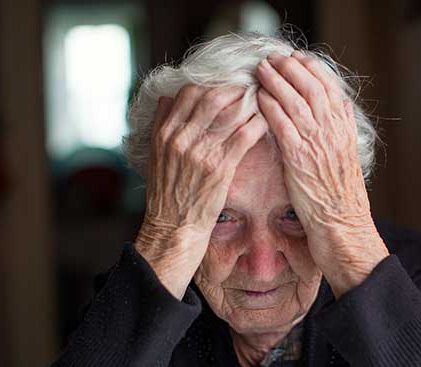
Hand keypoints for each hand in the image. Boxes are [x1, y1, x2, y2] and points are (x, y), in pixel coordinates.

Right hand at [135, 85, 267, 298]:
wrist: (174, 228)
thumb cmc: (167, 193)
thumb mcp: (155, 154)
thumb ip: (161, 123)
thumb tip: (168, 97)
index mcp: (165, 132)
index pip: (189, 93)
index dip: (212, 84)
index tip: (228, 86)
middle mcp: (181, 138)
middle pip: (213, 96)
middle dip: (235, 89)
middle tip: (251, 89)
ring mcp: (201, 153)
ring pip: (231, 112)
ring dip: (250, 104)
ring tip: (262, 102)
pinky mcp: (220, 168)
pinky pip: (244, 136)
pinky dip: (256, 124)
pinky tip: (264, 123)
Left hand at [255, 51, 388, 296]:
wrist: (342, 226)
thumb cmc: (340, 197)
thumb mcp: (348, 157)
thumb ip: (342, 130)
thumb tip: (339, 108)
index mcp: (344, 129)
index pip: (329, 87)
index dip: (312, 69)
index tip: (298, 58)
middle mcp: (332, 131)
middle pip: (311, 87)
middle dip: (291, 68)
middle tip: (274, 58)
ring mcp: (316, 143)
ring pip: (295, 100)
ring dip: (276, 81)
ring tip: (261, 70)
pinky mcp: (299, 158)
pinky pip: (282, 124)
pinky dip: (270, 107)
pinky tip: (258, 98)